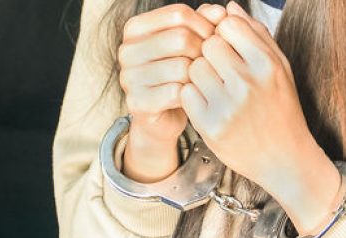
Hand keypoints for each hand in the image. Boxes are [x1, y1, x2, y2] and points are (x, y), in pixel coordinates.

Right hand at [116, 5, 214, 181]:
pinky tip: (193, 97)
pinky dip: (192, 95)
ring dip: (199, 76)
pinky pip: (177, 92)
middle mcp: (126, 50)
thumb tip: (220, 12)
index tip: (214, 41)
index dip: (205, 26)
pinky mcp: (137, 102)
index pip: (179, 14)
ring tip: (201, 82)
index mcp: (135, 28)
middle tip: (211, 65)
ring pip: (182, 67)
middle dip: (204, 52)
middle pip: (181, 38)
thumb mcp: (191, 43)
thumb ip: (204, 22)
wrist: (163, 117)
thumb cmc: (178, 75)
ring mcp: (129, 77)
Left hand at [182, 2, 341, 234]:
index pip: (227, 25)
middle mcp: (248, 83)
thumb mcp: (279, 68)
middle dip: (209, 54)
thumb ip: (255, 34)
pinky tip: (208, 104)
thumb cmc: (281, 108)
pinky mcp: (210, 126)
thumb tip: (227, 7)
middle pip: (207, 44)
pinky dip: (192, 96)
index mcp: (266, 64)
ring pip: (193, 67)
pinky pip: (185, 93)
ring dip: (198, 75)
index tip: (228, 48)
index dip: (223, 34)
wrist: (284, 159)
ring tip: (215, 89)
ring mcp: (227, 106)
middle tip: (220, 71)